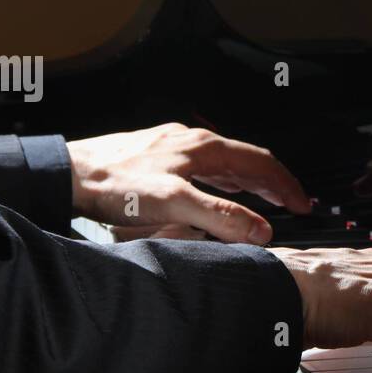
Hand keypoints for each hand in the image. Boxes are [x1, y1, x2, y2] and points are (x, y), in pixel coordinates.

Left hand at [67, 124, 310, 244]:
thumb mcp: (173, 205)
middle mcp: (192, 141)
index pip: (261, 162)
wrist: (69, 174)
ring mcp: (174, 147)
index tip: (302, 204)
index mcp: (203, 148)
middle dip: (273, 183)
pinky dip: (224, 182)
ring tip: (265, 202)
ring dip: (250, 183)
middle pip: (246, 160)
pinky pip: (204, 167)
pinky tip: (218, 194)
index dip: (286, 185)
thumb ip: (220, 217)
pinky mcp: (157, 156)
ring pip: (225, 163)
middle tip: (292, 205)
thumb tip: (260, 231)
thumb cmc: (115, 185)